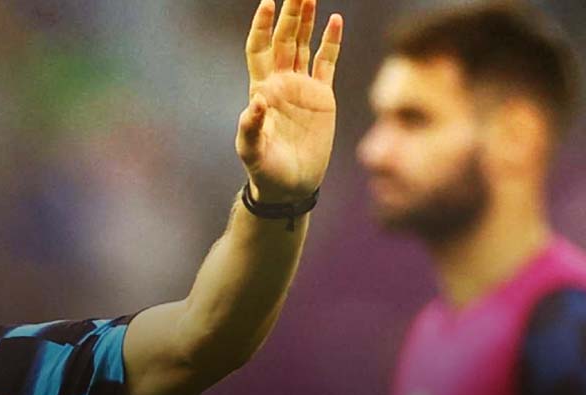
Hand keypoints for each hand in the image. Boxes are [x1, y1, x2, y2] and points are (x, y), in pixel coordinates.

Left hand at [236, 0, 342, 202]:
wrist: (290, 186)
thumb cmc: (265, 170)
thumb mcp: (252, 151)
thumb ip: (250, 128)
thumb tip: (256, 101)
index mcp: (261, 89)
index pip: (259, 49)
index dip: (262, 26)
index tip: (267, 4)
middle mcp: (281, 83)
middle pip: (284, 39)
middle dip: (289, 14)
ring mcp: (302, 87)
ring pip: (304, 45)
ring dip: (306, 21)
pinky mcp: (322, 97)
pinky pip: (327, 62)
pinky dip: (331, 42)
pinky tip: (335, 20)